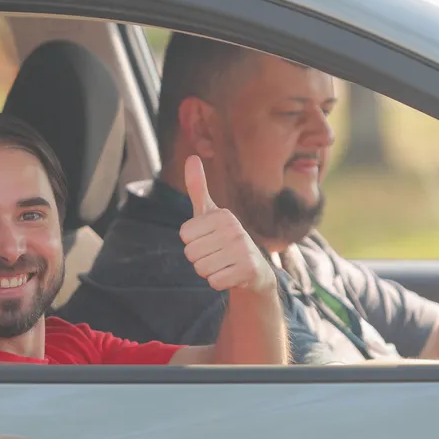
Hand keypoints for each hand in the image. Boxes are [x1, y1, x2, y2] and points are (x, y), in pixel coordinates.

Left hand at [179, 155, 274, 293]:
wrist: (254, 269)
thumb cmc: (224, 238)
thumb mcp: (210, 213)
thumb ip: (198, 188)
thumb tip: (192, 156)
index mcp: (223, 215)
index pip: (184, 235)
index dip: (192, 242)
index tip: (208, 239)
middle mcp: (235, 229)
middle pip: (190, 253)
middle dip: (199, 258)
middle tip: (216, 254)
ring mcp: (243, 249)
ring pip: (200, 268)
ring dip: (208, 271)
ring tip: (223, 263)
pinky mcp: (248, 270)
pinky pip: (214, 281)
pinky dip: (218, 282)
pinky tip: (231, 274)